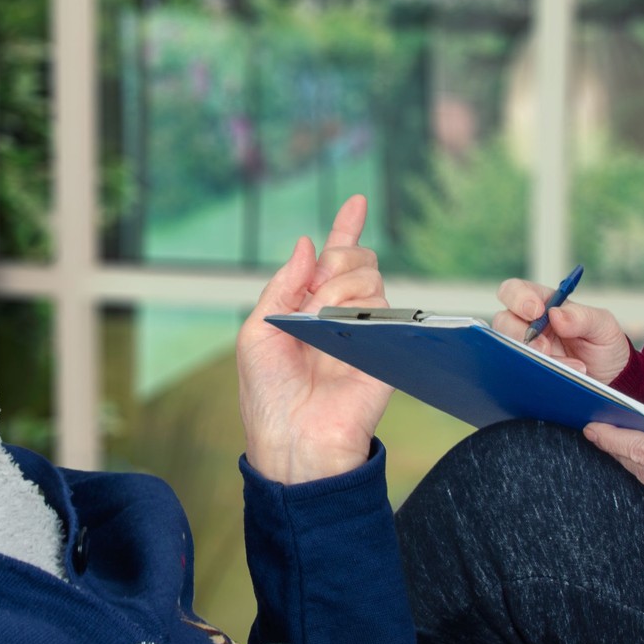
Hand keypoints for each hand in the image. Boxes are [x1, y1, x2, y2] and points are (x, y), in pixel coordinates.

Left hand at [237, 195, 393, 483]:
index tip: (356, 200)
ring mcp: (365, 330)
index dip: (345, 228)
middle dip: (338, 259)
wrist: (293, 442)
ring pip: (370, 277)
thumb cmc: (268, 396)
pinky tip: (344, 321)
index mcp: (308, 307)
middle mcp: (340, 314)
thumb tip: (307, 243)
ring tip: (322, 322)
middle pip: (357, 259)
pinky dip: (363, 305)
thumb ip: (282, 285)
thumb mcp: (257, 332)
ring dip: (341, 288)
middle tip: (316, 290)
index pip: (333, 259)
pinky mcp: (385, 348)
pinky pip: (386, 308)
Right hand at [493, 279, 630, 384]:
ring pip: (509, 349)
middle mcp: (527, 324)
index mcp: (543, 303)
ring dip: (534, 359)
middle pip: (503, 321)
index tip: (536, 312)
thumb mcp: (602, 325)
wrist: (611, 379)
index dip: (518, 298)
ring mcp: (525, 349)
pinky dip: (537, 376)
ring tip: (569, 367)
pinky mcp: (526, 371)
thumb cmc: (604, 345)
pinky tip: (559, 379)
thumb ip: (582, 317)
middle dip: (522, 335)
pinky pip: (518, 372)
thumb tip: (556, 315)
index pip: (514, 290)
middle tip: (545, 349)